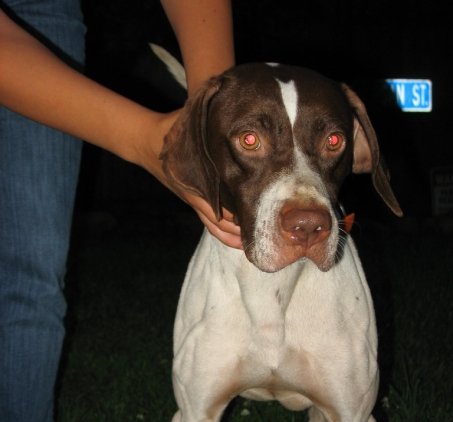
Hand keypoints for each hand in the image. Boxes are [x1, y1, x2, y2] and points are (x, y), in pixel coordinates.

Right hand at [140, 110, 241, 249]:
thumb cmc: (172, 129)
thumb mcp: (188, 123)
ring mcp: (193, 199)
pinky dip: (223, 230)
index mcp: (194, 179)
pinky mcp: (194, 200)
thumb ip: (206, 119)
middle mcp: (194, 194)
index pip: (214, 203)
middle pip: (216, 221)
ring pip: (213, 225)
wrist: (147, 141)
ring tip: (249, 243)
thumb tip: (222, 97)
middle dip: (235, 231)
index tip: (250, 220)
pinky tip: (237, 236)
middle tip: (257, 237)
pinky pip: (209, 220)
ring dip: (230, 236)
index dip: (231, 215)